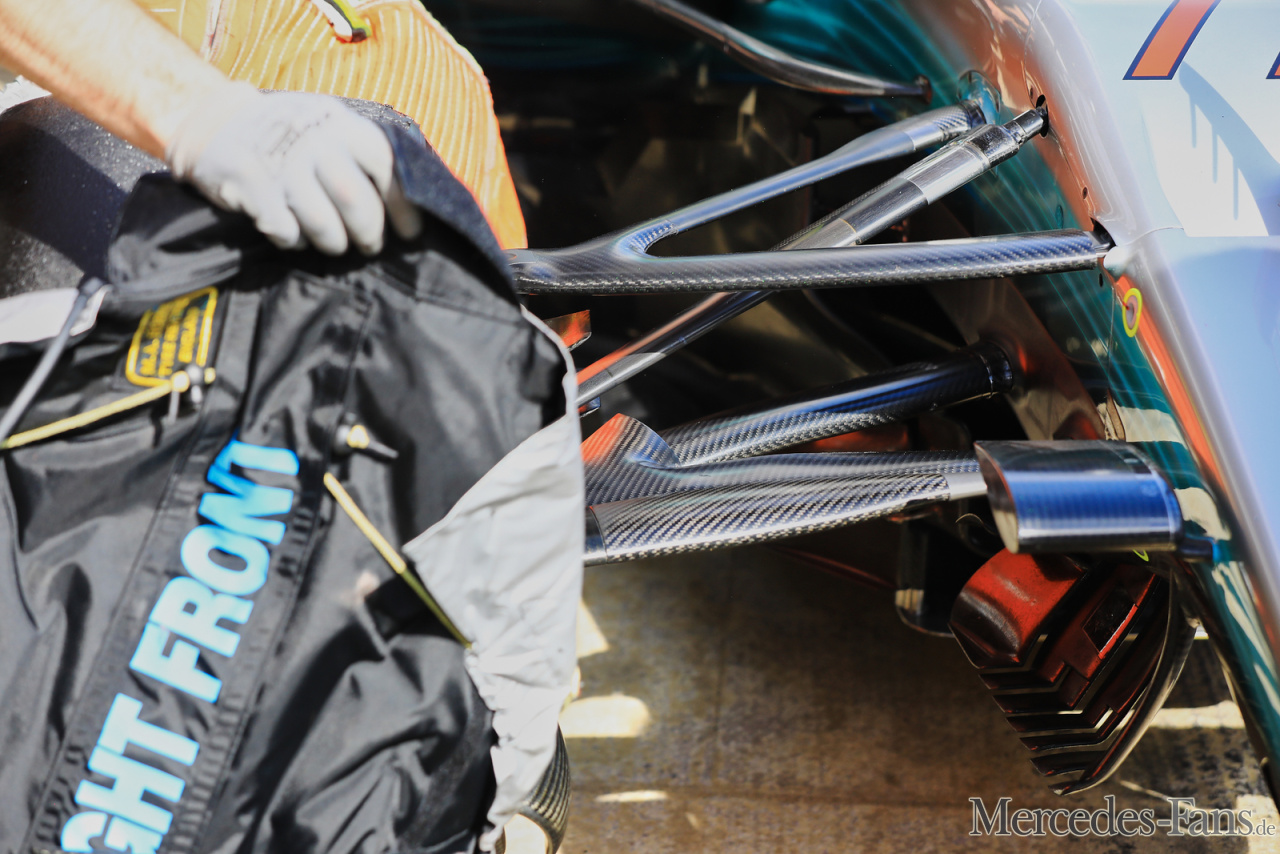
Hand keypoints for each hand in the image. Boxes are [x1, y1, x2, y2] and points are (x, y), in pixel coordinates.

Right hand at [165, 83, 421, 254]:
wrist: (213, 120)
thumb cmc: (287, 133)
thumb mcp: (327, 126)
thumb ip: (361, 156)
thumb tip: (411, 203)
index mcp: (338, 123)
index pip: (386, 164)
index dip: (403, 203)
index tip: (410, 231)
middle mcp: (312, 140)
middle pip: (355, 200)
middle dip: (369, 233)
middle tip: (370, 245)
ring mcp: (280, 163)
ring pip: (323, 223)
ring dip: (334, 243)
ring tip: (334, 244)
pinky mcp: (250, 186)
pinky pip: (286, 231)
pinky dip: (294, 241)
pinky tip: (293, 235)